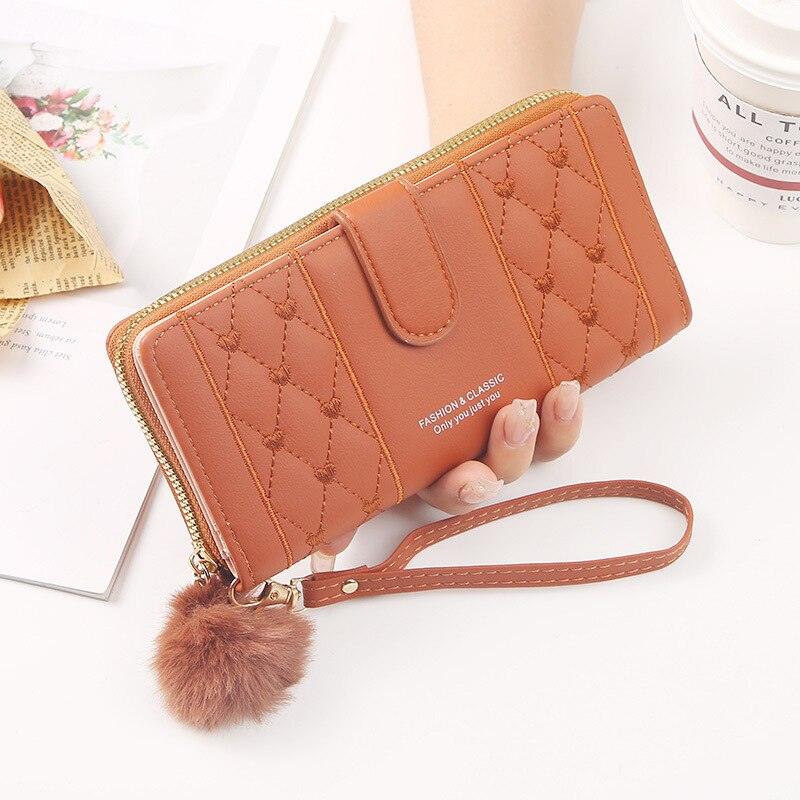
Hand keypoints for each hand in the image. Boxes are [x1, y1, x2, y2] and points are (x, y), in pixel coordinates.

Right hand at [310, 380, 582, 571]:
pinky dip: (566, 414)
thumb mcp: (352, 435)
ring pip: (531, 449)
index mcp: (422, 464)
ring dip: (545, 432)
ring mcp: (494, 424)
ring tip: (554, 399)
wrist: (393, 336)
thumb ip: (343, 490)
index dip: (462, 489)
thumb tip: (325, 551)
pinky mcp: (524, 395)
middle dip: (507, 453)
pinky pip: (555, 420)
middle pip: (495, 471)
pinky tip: (568, 388)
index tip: (473, 479)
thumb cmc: (369, 388)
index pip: (446, 489)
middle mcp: (462, 451)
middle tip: (512, 417)